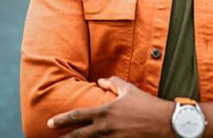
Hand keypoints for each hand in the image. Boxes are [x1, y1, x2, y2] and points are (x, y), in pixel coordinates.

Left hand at [47, 76, 174, 137]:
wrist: (162, 121)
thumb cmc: (146, 104)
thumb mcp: (129, 90)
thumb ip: (113, 83)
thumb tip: (101, 81)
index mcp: (105, 112)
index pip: (77, 116)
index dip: (62, 120)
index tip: (50, 123)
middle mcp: (105, 128)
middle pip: (78, 136)